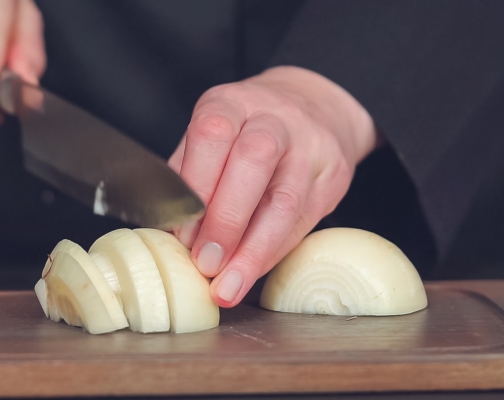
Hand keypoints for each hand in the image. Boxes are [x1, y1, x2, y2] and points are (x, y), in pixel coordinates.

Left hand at [169, 66, 378, 306]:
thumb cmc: (248, 131)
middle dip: (226, 220)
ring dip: (253, 251)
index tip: (182, 233)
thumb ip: (191, 176)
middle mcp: (275, 118)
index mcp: (233, 103)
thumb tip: (170, 234)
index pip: (212, 135)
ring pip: (286, 200)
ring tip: (228, 286)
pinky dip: (272, 252)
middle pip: (255, 160)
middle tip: (206, 264)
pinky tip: (251, 271)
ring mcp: (311, 146)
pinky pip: (303, 222)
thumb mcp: (214, 137)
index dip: (196, 186)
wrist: (314, 110)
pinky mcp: (333, 177)